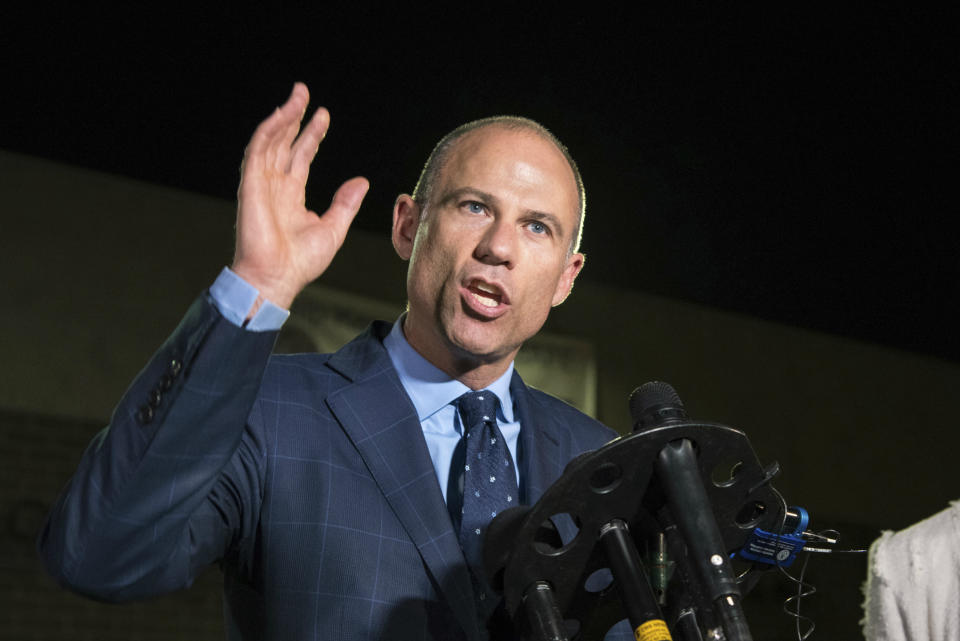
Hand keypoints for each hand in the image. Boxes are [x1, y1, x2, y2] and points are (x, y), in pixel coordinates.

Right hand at [231, 83, 368, 309]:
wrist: (276, 278)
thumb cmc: (300, 262)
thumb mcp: (333, 229)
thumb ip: (345, 204)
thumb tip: (360, 182)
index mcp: (291, 196)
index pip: (301, 157)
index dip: (311, 135)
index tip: (323, 116)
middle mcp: (275, 186)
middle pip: (284, 143)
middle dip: (295, 117)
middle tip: (305, 93)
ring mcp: (261, 184)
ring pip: (271, 141)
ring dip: (283, 117)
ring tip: (298, 95)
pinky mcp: (250, 185)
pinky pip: (258, 150)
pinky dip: (269, 130)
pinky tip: (283, 115)